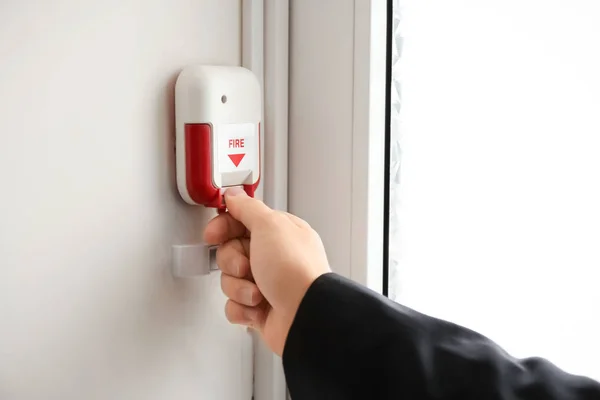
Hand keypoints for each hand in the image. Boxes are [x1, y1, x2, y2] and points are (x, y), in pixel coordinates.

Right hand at [203, 187, 330, 355]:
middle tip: (246, 267)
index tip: (213, 234)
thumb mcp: (270, 226)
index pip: (241, 222)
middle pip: (231, 252)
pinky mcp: (261, 309)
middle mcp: (274, 257)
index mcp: (280, 233)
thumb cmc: (295, 271)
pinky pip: (234, 305)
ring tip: (258, 292)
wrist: (305, 316)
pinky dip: (242, 308)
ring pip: (230, 280)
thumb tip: (234, 195)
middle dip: (233, 262)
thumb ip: (248, 208)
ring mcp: (268, 284)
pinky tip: (257, 308)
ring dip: (239, 288)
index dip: (223, 227)